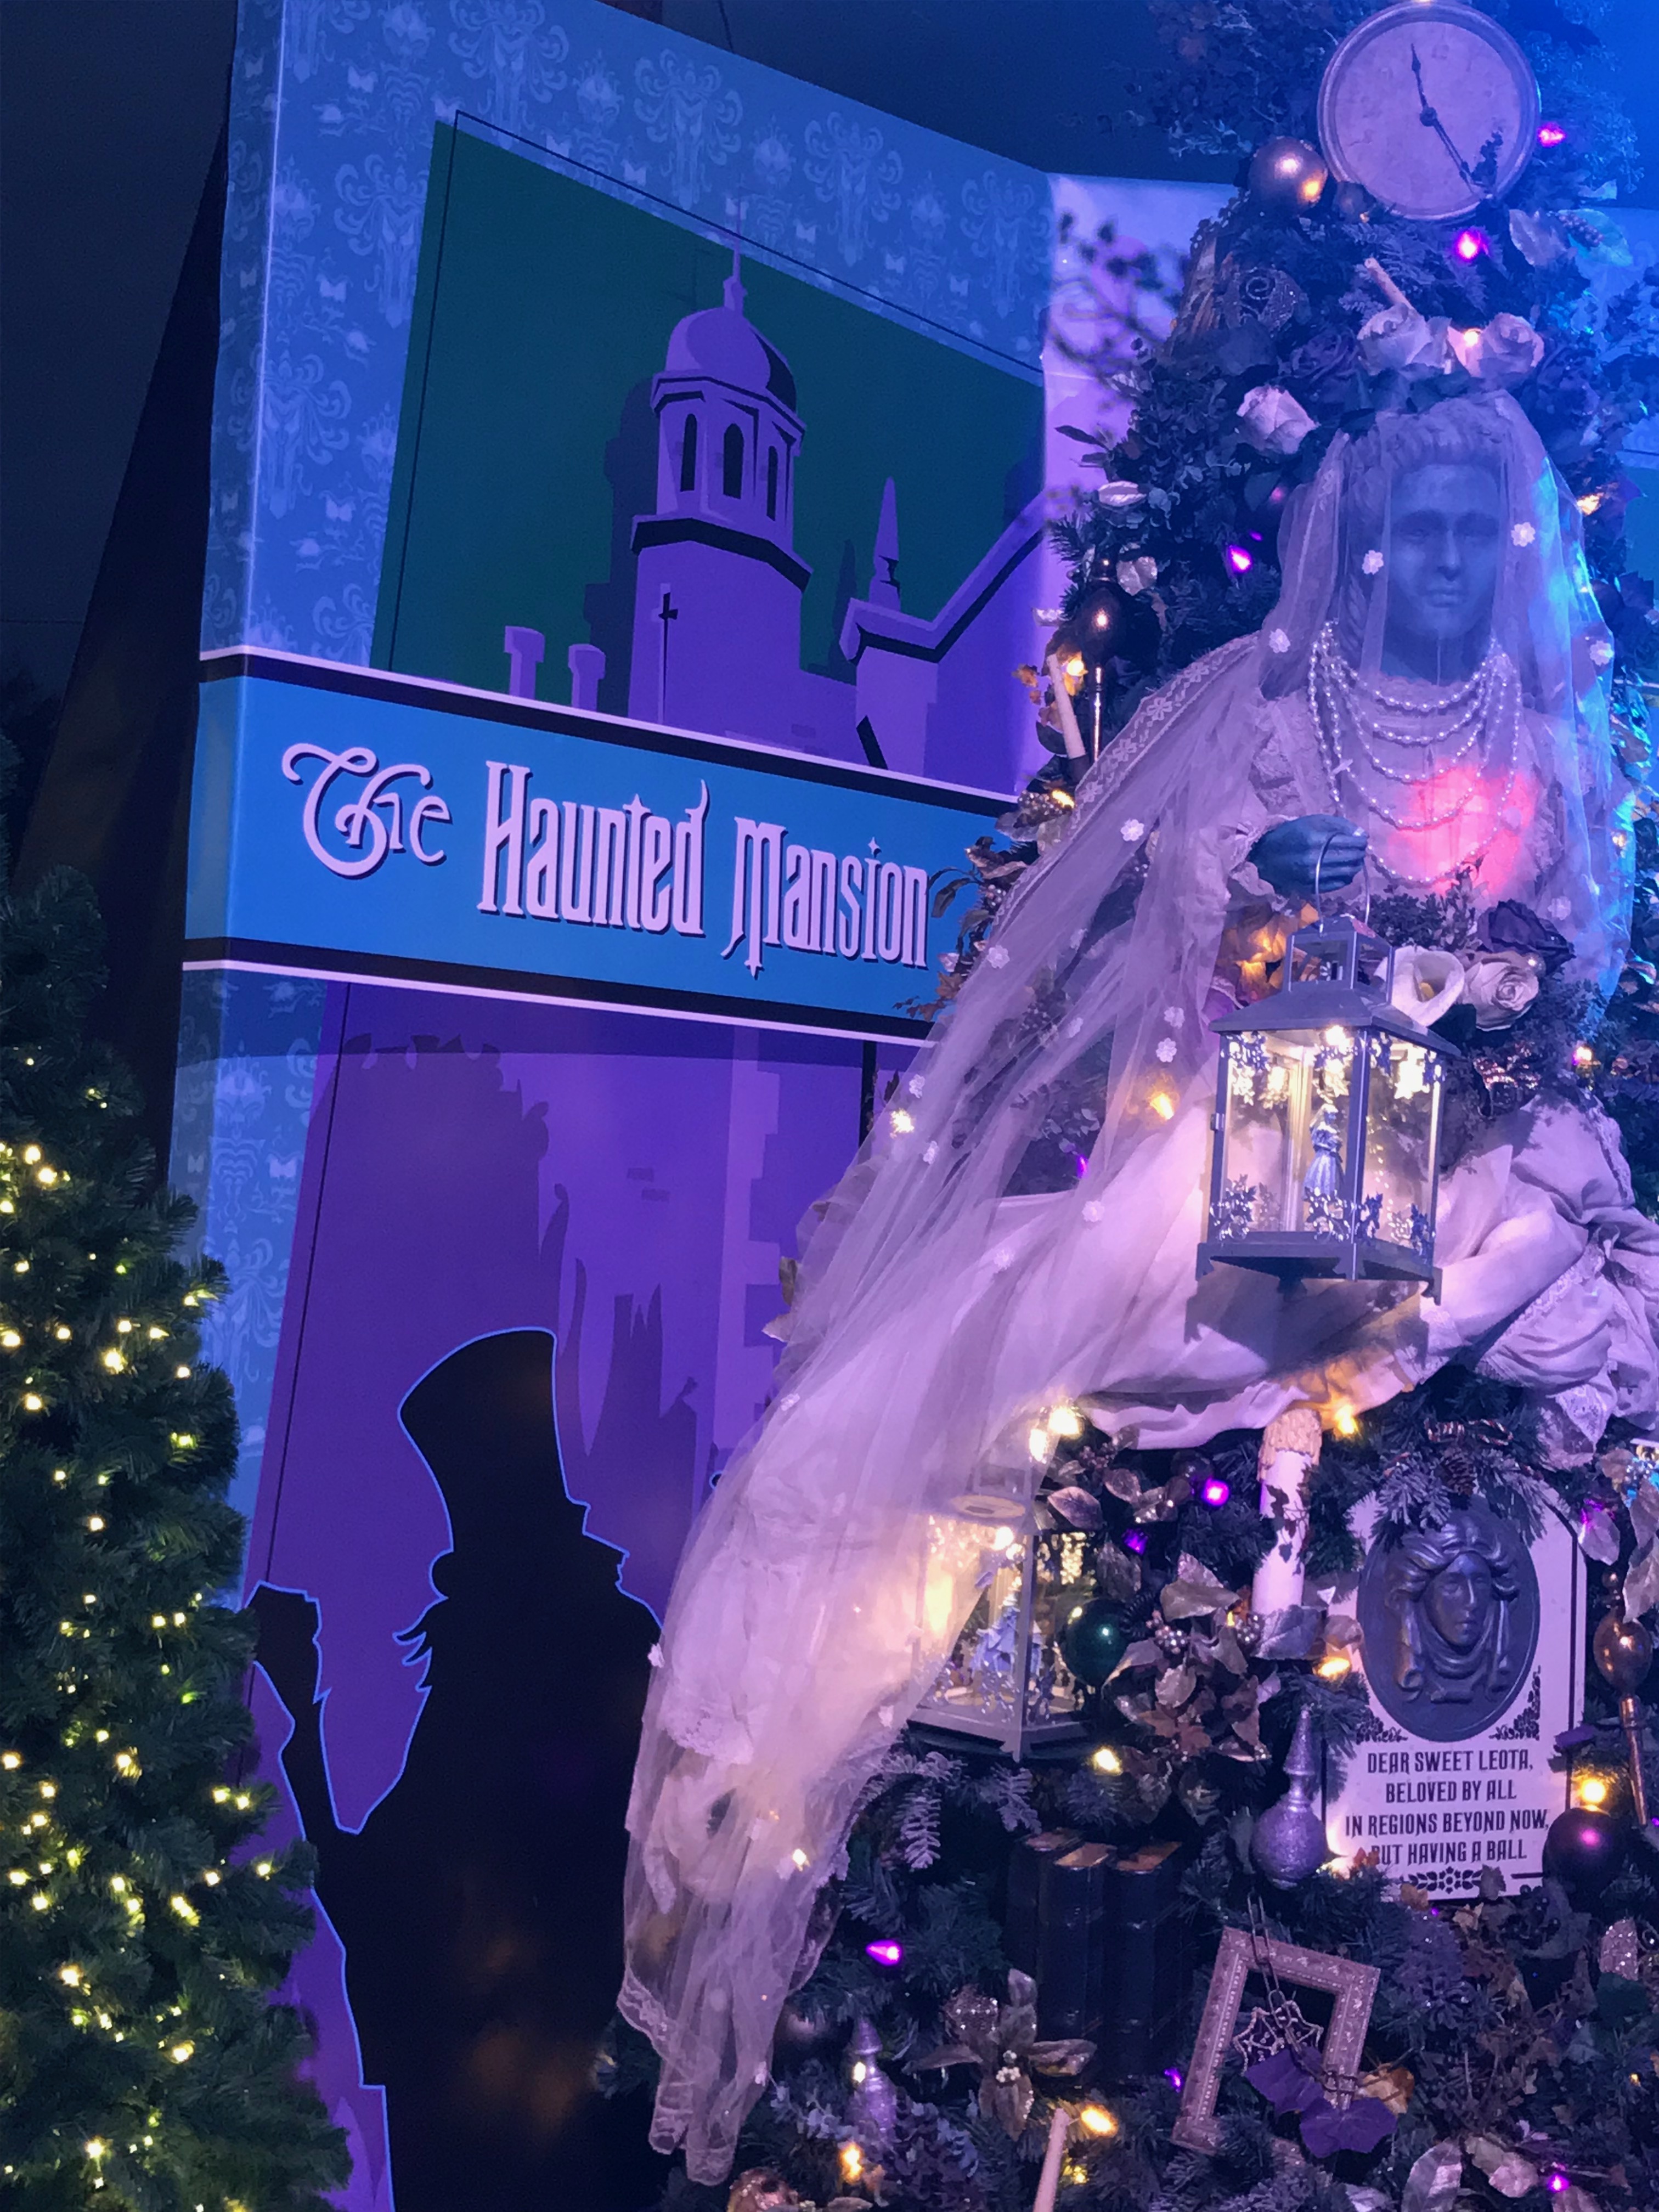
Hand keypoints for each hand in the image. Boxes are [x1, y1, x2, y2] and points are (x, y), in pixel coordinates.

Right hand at [1248, 814, 1367, 900]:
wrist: (1266, 857)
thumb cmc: (1292, 834)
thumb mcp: (1313, 821)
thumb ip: (1338, 825)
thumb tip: (1360, 834)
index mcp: (1315, 839)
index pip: (1350, 842)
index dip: (1361, 841)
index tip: (1362, 839)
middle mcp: (1315, 859)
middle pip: (1350, 858)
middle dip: (1359, 853)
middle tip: (1359, 849)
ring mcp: (1313, 876)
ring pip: (1347, 873)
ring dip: (1355, 865)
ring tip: (1353, 860)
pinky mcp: (1312, 887)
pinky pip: (1338, 884)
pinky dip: (1346, 877)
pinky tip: (1344, 871)